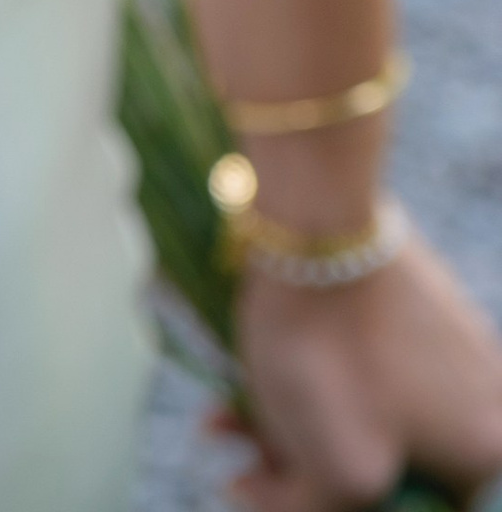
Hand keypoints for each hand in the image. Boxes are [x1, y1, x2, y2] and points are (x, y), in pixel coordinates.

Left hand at [225, 232, 501, 507]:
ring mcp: (447, 337)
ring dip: (288, 424)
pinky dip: (301, 375)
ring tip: (222, 418)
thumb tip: (271, 501)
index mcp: (488, 446)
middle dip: (304, 466)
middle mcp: (484, 394)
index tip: (286, 490)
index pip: (420, 509)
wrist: (313, 216)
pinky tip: (239, 383)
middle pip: (384, 459)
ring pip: (359, 405)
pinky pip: (355, 357)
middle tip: (241, 458)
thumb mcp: (335, 468)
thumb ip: (320, 511)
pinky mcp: (403, 294)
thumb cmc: (329, 352)